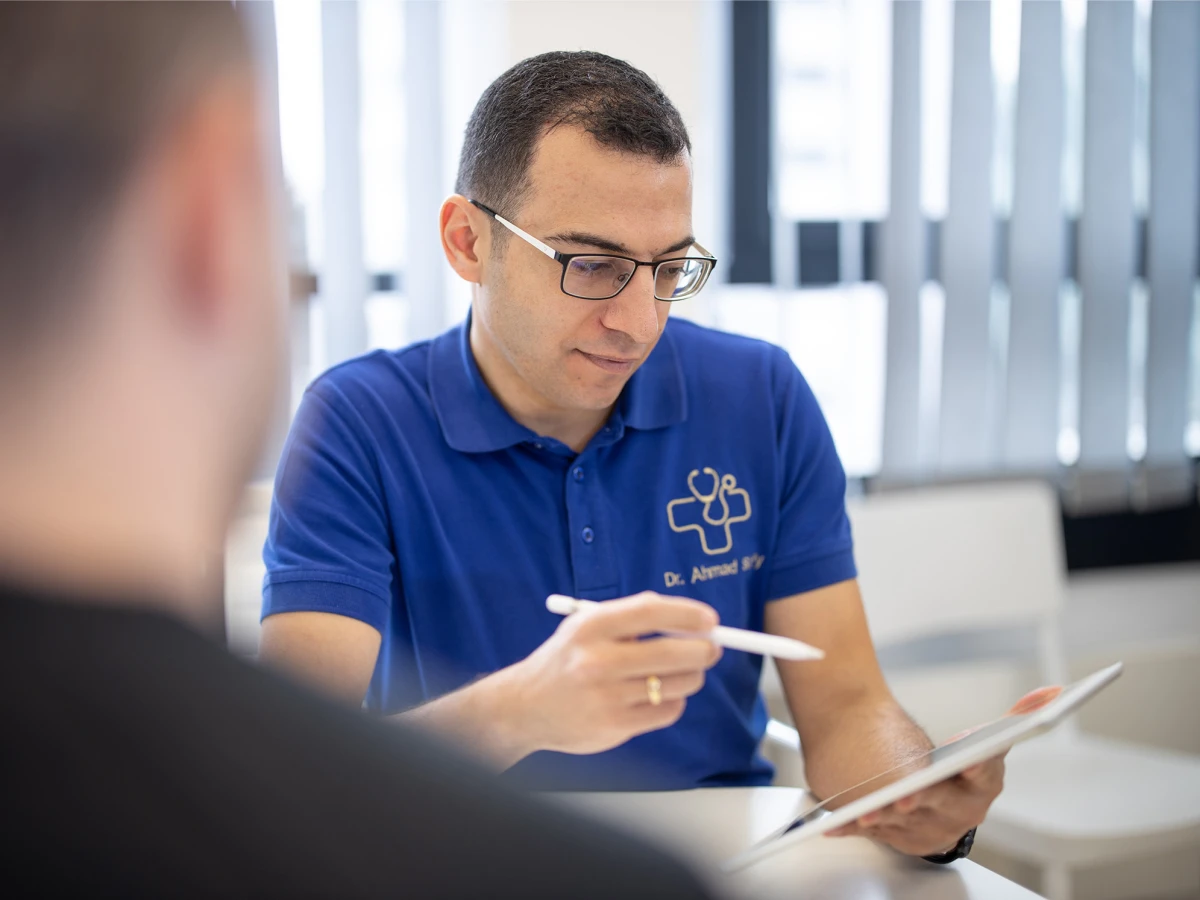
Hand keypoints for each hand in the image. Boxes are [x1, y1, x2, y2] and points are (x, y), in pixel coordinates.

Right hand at [504, 591, 722, 755]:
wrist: (525, 707)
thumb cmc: (566, 661)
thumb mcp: (585, 627)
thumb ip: (631, 619)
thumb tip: (691, 619)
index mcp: (590, 627)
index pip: (651, 612)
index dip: (687, 614)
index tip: (710, 619)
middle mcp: (597, 660)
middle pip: (672, 652)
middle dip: (703, 649)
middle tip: (712, 647)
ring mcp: (607, 696)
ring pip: (677, 684)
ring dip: (691, 676)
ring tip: (683, 671)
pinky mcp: (615, 726)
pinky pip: (667, 710)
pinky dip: (673, 701)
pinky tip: (660, 694)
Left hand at [826, 685, 1063, 855]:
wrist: (912, 785)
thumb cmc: (942, 760)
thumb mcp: (979, 742)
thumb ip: (1019, 717)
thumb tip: (1055, 692)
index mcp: (982, 787)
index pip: (984, 774)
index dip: (975, 768)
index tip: (967, 762)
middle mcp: (959, 815)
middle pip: (938, 803)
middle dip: (921, 799)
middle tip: (907, 797)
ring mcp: (929, 831)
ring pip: (903, 821)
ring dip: (883, 817)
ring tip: (867, 809)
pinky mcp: (898, 839)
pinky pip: (874, 832)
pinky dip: (856, 826)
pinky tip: (837, 823)